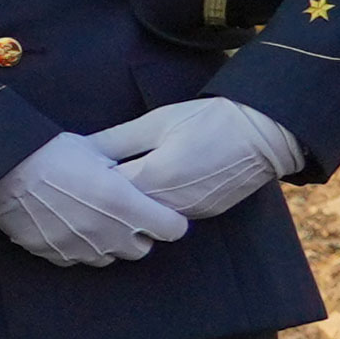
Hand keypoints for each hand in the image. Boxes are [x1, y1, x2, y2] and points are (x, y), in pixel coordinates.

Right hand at [0, 132, 195, 268]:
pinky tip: (66, 226)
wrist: (2, 170)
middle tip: (124, 216)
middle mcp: (107, 232)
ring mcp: (80, 247)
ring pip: (110, 257)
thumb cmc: (49, 154)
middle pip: (142, 249)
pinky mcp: (55, 254)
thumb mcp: (95, 151)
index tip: (161, 213)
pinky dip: (78, 247)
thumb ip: (122, 170)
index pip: (173, 229)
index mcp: (124, 204)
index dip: (170, 221)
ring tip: (92, 221)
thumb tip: (136, 174)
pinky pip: (77, 258)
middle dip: (138, 235)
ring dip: (108, 243)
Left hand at [94, 96, 301, 219]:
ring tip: (115, 188)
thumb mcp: (158, 121)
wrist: (266, 133)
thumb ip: (118, 139)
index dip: (86, 183)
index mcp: (154, 177)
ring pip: (145, 218)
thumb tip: (82, 148)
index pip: (105, 192)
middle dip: (103, 200)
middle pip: (122, 212)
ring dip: (128, 208)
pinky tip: (146, 193)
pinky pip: (167, 217)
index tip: (73, 173)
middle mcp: (170, 203)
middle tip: (86, 185)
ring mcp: (188, 213)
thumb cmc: (210, 120)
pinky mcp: (202, 215)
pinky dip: (152, 209)